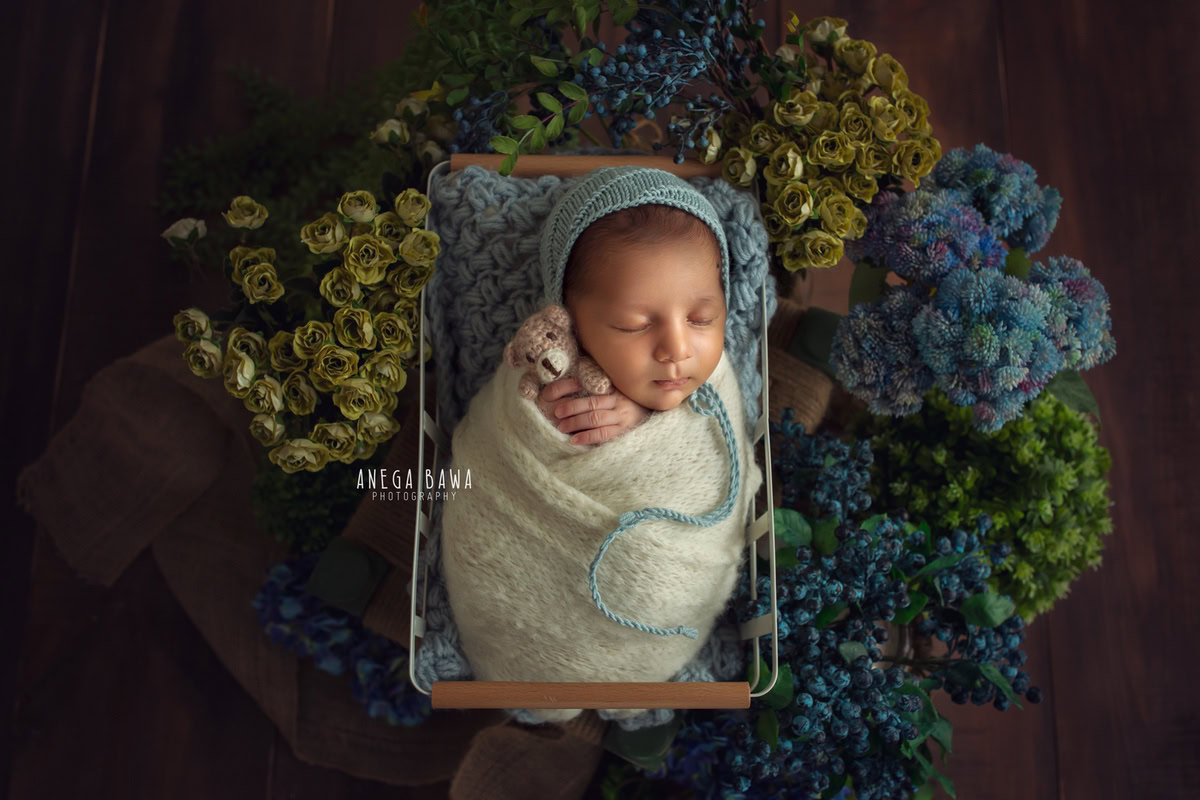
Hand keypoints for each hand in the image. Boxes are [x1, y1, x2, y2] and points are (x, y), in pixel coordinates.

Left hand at [536, 377, 650, 445]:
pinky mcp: (624, 431)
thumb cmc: (631, 400)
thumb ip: (601, 386)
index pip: (589, 387)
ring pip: (595, 419)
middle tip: (556, 414)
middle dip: (571, 409)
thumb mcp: (618, 388)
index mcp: (614, 387)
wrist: (655, 411)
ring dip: (576, 423)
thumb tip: (572, 385)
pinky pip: (604, 435)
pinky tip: (575, 440)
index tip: (553, 396)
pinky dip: (588, 437)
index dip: (570, 391)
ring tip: (561, 427)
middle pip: (591, 404)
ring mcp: (622, 417)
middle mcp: (619, 401)